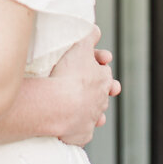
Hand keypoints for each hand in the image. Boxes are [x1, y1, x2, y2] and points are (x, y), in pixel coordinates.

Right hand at [50, 26, 120, 145]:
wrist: (58, 108)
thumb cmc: (68, 76)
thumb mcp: (79, 46)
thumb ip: (89, 35)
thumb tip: (95, 28)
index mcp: (103, 80)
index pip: (104, 71)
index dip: (98, 64)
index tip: (93, 61)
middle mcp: (101, 102)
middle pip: (102, 94)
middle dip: (97, 89)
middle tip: (86, 84)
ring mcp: (91, 120)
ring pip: (94, 114)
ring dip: (88, 109)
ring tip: (77, 104)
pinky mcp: (81, 136)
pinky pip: (81, 131)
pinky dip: (77, 127)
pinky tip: (70, 123)